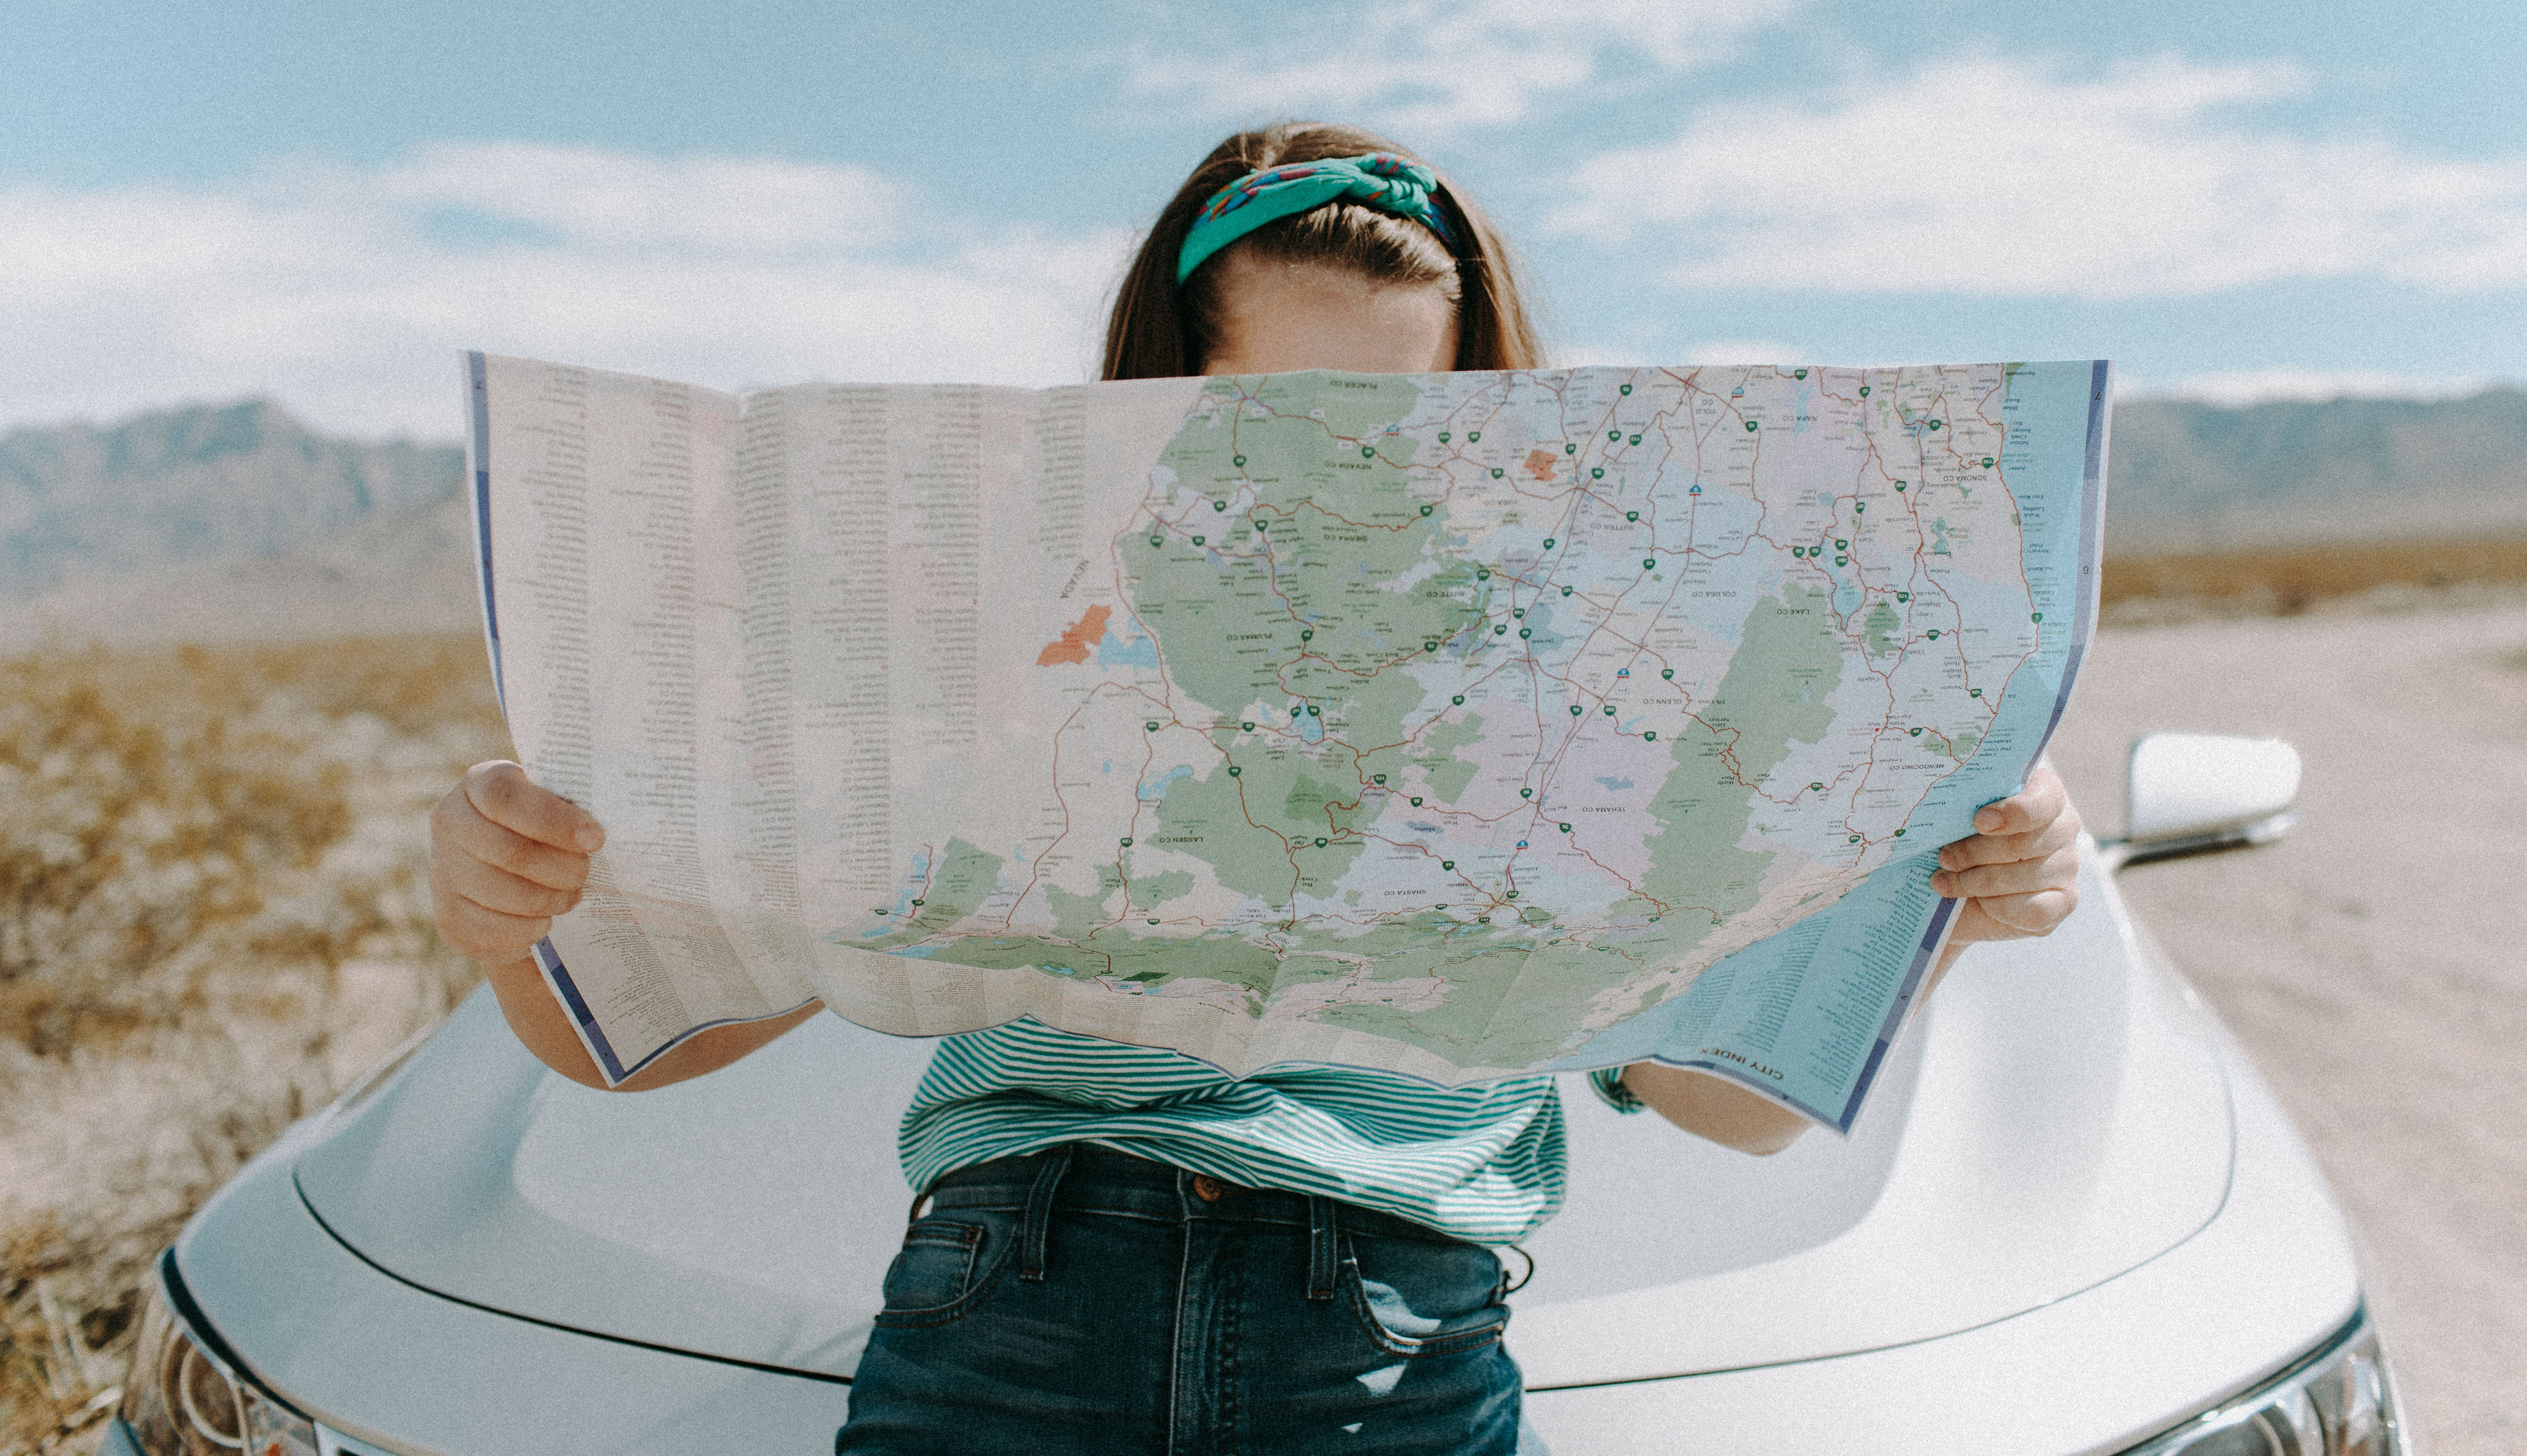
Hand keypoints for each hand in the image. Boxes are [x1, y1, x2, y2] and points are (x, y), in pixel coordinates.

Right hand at [428, 761, 604, 964]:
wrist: (504, 865)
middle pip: (510, 852)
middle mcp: (449, 822)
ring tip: (571, 896)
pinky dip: (530, 929)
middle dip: (561, 868)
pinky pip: (495, 931)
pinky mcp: (448, 917)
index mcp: (479, 783)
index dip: (554, 820)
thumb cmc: (543, 826)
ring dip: (550, 901)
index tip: (595, 839)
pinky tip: (544, 919)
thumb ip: (571, 806)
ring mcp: (442, 870)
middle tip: (584, 873)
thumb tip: (595, 837)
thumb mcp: (553, 801)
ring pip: (506, 895)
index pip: (507, 798)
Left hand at [1931, 763, 2081, 944]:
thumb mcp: (1959, 810)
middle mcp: (2064, 825)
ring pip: (2021, 878)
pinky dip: (1998, 908)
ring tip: (1944, 881)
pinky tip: (1977, 902)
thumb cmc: (1960, 834)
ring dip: (1975, 882)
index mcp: (2044, 791)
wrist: (1964, 881)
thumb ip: (1964, 801)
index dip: (2011, 814)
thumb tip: (1947, 808)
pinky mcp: (2065, 900)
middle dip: (1973, 853)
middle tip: (1943, 858)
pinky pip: (2036, 911)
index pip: (2041, 802)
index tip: (1978, 822)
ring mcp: (2067, 864)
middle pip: (2021, 844)